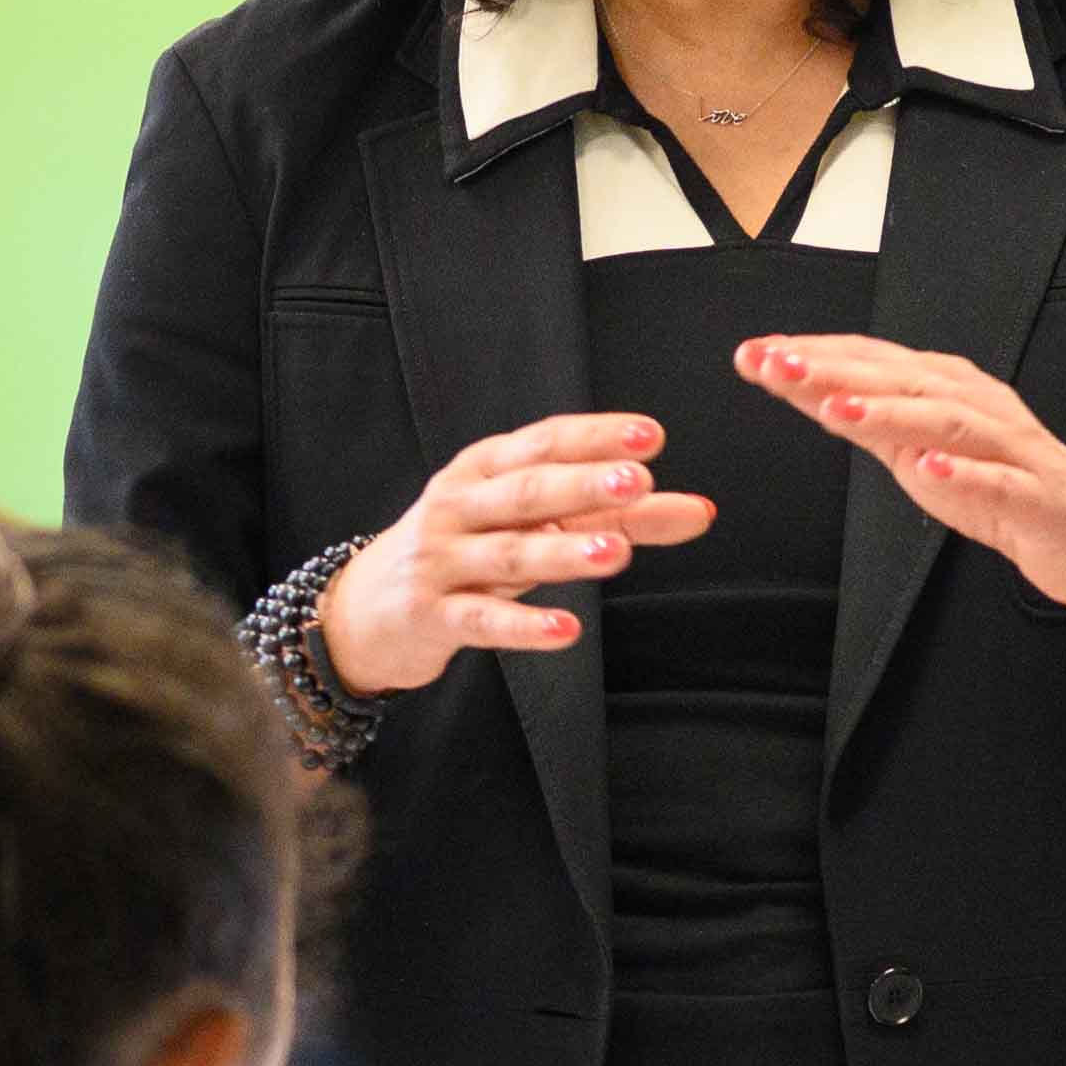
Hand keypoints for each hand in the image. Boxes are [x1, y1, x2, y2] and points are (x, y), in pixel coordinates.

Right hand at [317, 412, 721, 697]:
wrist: (364, 611)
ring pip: (509, 553)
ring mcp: (442, 559)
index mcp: (483, 468)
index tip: (650, 435)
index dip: (595, 437)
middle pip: (526, 490)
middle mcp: (459, 504)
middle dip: (583, 485)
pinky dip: (525, 626)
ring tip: (617, 555)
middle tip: (637, 481)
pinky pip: (483, 620)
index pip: (544, 443)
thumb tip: (701, 511)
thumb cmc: (465, 554)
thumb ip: (616, 516)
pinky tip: (568, 631)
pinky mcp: (433, 614)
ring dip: (563, 553)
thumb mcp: (532, 525)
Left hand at [738, 334, 1065, 620]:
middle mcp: (976, 405)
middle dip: (835, 370)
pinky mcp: (1037, 494)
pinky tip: (928, 469)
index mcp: (944, 389)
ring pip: (945, 420)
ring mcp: (1009, 448)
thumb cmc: (1004, 487)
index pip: (871, 361)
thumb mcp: (920, 452)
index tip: (753, 353)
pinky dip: (963, 474)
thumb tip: (798, 387)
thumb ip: (868, 421)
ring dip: (890, 411)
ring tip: (836, 408)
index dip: (813, 356)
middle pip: (900, 380)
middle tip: (775, 364)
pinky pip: (998, 481)